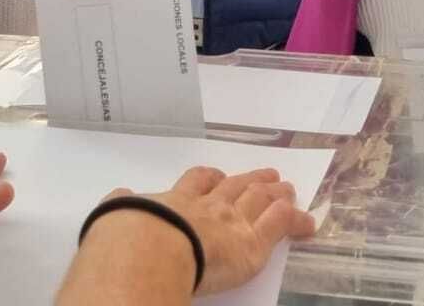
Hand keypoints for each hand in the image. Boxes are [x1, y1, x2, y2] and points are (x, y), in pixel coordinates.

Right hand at [92, 167, 316, 295]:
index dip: (211, 179)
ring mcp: (232, 220)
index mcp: (175, 202)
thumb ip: (120, 203)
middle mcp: (207, 205)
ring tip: (286, 188)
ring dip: (275, 193)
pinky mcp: (251, 243)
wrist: (148, 248)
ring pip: (260, 200)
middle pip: (235, 186)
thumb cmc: (127, 237)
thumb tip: (118, 195)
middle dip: (252, 179)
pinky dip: (296, 220)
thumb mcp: (116, 213)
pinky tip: (307, 221)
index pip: (196, 182)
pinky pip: (280, 225)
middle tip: (267, 174)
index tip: (218, 177)